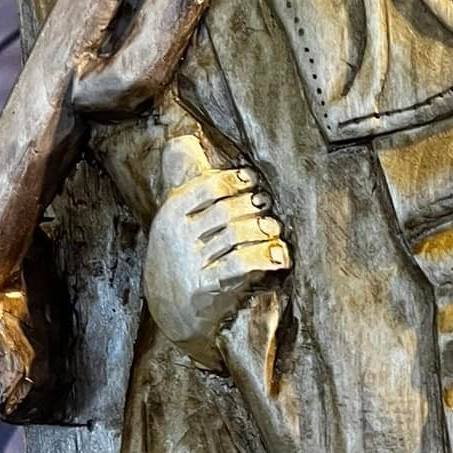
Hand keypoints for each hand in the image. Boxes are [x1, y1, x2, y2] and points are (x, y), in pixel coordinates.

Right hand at [142, 138, 288, 366]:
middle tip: (270, 213)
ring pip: (237, 236)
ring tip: (276, 234)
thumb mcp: (178, 221)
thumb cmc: (185, 258)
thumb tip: (186, 141)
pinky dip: (265, 258)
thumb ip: (190, 188)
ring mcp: (189, 262)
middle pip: (228, 211)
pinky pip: (240, 265)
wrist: (172, 311)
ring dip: (265, 233)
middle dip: (255, 210)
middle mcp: (178, 235)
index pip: (210, 186)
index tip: (254, 184)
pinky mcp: (204, 288)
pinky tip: (280, 258)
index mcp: (172, 211)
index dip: (238, 182)